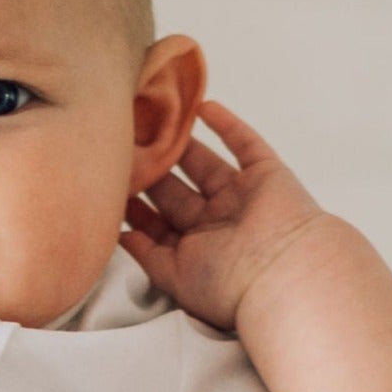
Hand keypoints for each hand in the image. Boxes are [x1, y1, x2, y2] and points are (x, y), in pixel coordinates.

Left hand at [121, 98, 334, 332]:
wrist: (282, 272)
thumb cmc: (227, 284)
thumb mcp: (173, 276)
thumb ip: (146, 255)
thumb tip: (120, 237)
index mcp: (198, 249)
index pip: (160, 223)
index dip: (137, 206)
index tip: (110, 185)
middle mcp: (218, 222)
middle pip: (177, 191)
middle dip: (152, 171)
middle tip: (126, 146)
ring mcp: (242, 197)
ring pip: (204, 164)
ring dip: (180, 145)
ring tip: (153, 123)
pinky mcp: (265, 174)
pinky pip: (244, 143)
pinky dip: (226, 124)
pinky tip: (202, 107)